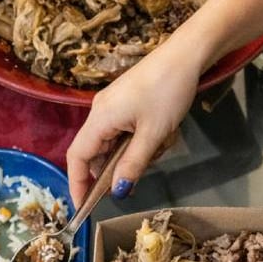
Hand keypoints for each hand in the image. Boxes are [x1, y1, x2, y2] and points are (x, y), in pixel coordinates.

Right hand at [66, 42, 204, 206]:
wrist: (185, 55)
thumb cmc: (168, 92)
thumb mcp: (153, 134)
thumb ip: (133, 164)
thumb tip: (118, 191)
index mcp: (100, 118)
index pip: (77, 157)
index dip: (77, 183)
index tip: (83, 206)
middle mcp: (100, 112)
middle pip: (96, 151)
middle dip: (116, 167)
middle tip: (138, 178)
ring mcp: (113, 106)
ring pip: (114, 143)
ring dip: (136, 152)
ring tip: (163, 143)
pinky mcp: (126, 102)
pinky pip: (125, 131)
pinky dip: (141, 139)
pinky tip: (163, 134)